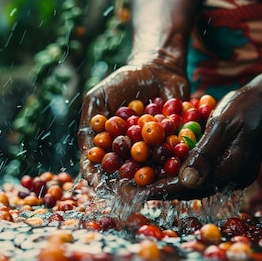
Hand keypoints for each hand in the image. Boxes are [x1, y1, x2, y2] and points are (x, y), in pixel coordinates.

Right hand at [77, 61, 189, 193]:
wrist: (158, 68)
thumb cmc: (124, 81)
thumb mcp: (98, 97)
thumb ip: (90, 122)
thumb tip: (86, 151)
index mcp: (109, 146)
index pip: (98, 166)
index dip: (97, 177)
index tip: (98, 184)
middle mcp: (130, 154)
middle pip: (124, 173)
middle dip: (124, 184)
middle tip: (125, 192)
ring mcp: (153, 151)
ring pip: (149, 169)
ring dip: (149, 178)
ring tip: (148, 184)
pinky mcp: (176, 146)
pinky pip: (174, 157)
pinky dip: (174, 162)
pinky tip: (173, 168)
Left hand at [149, 88, 261, 199]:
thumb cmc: (244, 107)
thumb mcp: (221, 126)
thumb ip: (204, 154)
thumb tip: (186, 181)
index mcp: (232, 171)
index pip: (191, 186)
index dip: (164, 188)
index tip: (141, 190)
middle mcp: (234, 179)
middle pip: (192, 189)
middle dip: (165, 189)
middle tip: (138, 188)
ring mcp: (234, 175)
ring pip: (196, 184)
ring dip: (172, 183)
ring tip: (146, 181)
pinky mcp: (230, 168)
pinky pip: (203, 175)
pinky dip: (184, 173)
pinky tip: (165, 169)